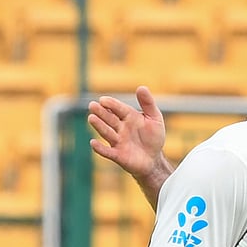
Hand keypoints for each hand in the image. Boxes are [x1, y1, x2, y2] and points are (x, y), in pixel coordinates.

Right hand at [87, 86, 171, 206]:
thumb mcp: (155, 118)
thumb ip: (148, 104)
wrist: (154, 159)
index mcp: (128, 117)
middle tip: (92, 105)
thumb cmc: (153, 137)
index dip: (111, 104)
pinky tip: (93, 143)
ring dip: (99, 126)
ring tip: (91, 118)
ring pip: (107, 132)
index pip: (118, 109)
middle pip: (109, 119)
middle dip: (101, 112)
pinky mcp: (118, 155)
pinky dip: (100, 148)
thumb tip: (141, 87)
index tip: (103, 100)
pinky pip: (107, 152)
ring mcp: (118, 141)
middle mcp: (120, 128)